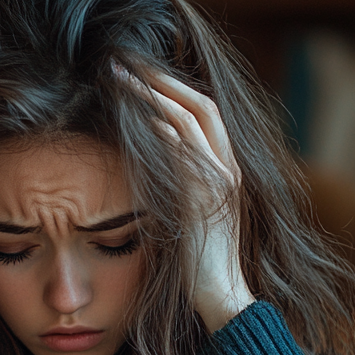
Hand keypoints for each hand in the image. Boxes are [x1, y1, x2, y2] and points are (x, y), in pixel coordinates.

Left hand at [133, 70, 254, 332]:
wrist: (220, 292)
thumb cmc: (200, 260)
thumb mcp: (193, 212)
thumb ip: (182, 183)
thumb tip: (153, 159)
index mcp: (228, 168)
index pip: (206, 112)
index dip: (175, 88)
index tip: (143, 74)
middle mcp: (229, 167)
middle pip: (201, 104)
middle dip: (163, 79)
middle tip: (128, 63)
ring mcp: (220, 180)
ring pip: (192, 120)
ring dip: (155, 95)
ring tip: (125, 78)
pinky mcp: (206, 197)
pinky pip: (187, 152)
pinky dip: (166, 129)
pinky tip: (143, 117)